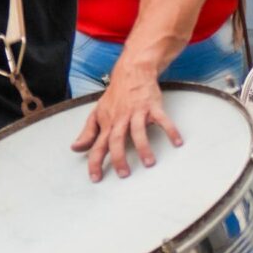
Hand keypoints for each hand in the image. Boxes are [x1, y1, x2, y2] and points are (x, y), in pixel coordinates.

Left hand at [72, 65, 182, 181]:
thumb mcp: (98, 113)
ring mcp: (136, 112)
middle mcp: (120, 118)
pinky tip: (177, 142)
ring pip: (138, 131)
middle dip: (119, 158)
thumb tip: (75, 148)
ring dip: (143, 147)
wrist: (131, 73)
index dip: (94, 162)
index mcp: (106, 123)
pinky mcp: (152, 106)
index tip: (95, 178)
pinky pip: (162, 119)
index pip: (97, 145)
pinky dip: (170, 130)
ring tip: (149, 163)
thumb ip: (88, 133)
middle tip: (124, 174)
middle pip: (116, 139)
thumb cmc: (115, 97)